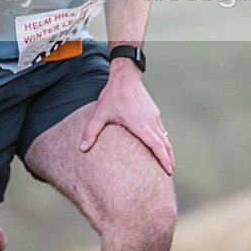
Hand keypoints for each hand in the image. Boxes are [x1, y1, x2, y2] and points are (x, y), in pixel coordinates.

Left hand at [79, 58, 174, 174]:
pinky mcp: (154, 113)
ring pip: (165, 137)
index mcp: (140, 124)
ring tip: (167, 165)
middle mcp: (150, 121)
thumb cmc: (112, 95)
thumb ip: (91, 132)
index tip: (168, 171)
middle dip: (169, 160)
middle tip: (169, 174)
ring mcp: (154, 117)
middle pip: (165, 144)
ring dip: (167, 151)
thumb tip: (82, 149)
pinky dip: (164, 142)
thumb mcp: (99, 113)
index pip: (156, 145)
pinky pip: (162, 131)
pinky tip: (161, 147)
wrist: (125, 76)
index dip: (163, 159)